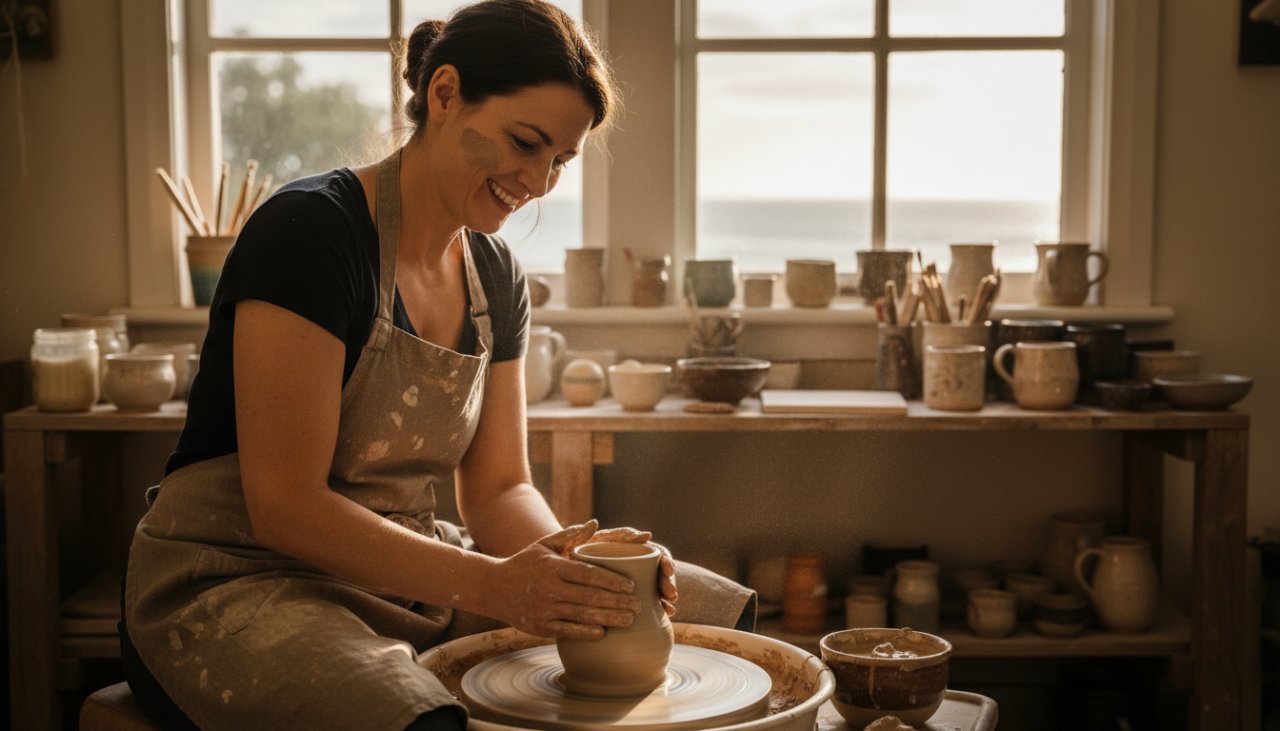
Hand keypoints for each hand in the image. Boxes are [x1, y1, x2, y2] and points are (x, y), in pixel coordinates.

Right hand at [484, 521, 642, 638]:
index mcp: (553, 566)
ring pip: (582, 616)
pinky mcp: (540, 626)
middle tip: (639, 605)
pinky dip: (585, 632)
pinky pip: (567, 631)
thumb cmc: (525, 563)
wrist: (493, 588)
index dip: (611, 581)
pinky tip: (603, 633)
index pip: (588, 574)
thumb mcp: (545, 545)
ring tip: (630, 620)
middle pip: (589, 597)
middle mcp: (549, 588)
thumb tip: (595, 523)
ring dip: (608, 619)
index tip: (631, 586)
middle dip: (617, 602)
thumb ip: (571, 535)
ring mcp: (544, 609)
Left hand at [576, 524, 678, 617]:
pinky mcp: (628, 593)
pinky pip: (648, 599)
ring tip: (670, 607)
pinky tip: (666, 614)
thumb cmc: (566, 554)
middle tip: (671, 593)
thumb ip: (581, 534)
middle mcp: (631, 560)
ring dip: (666, 595)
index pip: (651, 550)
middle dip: (667, 581)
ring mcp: (631, 577)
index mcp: (623, 545)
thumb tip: (596, 524)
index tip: (668, 569)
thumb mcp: (572, 544)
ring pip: (656, 585)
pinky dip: (659, 606)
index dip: (663, 558)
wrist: (557, 571)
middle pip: (658, 568)